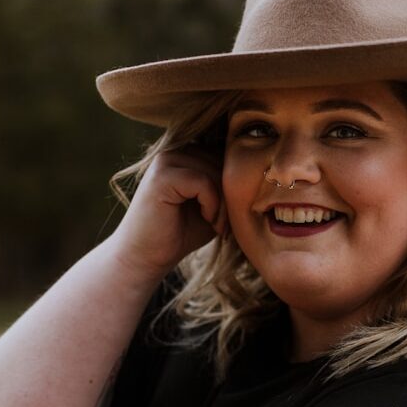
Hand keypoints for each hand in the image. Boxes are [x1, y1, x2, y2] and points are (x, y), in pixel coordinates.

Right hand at [107, 145, 227, 280]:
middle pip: (224, 160)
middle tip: (225, 223)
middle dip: (232, 194)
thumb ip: (228, 185)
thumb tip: (260, 171)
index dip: (236, 183)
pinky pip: (203, 182)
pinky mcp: (162, 176)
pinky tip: (207, 220)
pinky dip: (212, 204)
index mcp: (187, 152)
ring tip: (217, 225)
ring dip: (224, 203)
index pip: (227, 154)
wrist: (146, 257)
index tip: (231, 214)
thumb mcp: (214, 204)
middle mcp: (175, 150)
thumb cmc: (182, 232)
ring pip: (216, 171)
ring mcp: (166, 160)